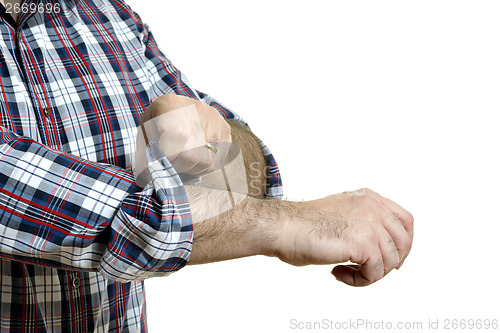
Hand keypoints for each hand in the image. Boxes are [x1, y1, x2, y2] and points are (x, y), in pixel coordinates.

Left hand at [136, 94, 230, 177]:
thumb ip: (145, 158)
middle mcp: (196, 107)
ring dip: (191, 169)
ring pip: (206, 161)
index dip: (169, 157)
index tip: (160, 163)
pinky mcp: (225, 129)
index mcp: (169, 105)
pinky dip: (203, 166)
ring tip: (181, 160)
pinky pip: (217, 161)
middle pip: (192, 154)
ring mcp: (213, 118)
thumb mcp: (144, 138)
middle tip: (169, 165)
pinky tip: (194, 157)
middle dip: (178, 167)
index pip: (177, 135)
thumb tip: (148, 181)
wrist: (173, 112)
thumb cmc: (155, 128)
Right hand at [273, 188, 413, 285]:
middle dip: (389, 263)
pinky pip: (376, 273)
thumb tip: (378, 246)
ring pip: (391, 262)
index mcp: (368, 197)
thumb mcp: (340, 212)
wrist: (283, 228)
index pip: (405, 221)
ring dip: (369, 274)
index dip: (402, 244)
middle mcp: (372, 207)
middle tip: (366, 271)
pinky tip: (337, 272)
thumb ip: (361, 220)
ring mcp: (370, 224)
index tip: (390, 259)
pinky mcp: (364, 243)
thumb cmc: (302, 225)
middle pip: (403, 242)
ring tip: (344, 271)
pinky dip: (359, 281)